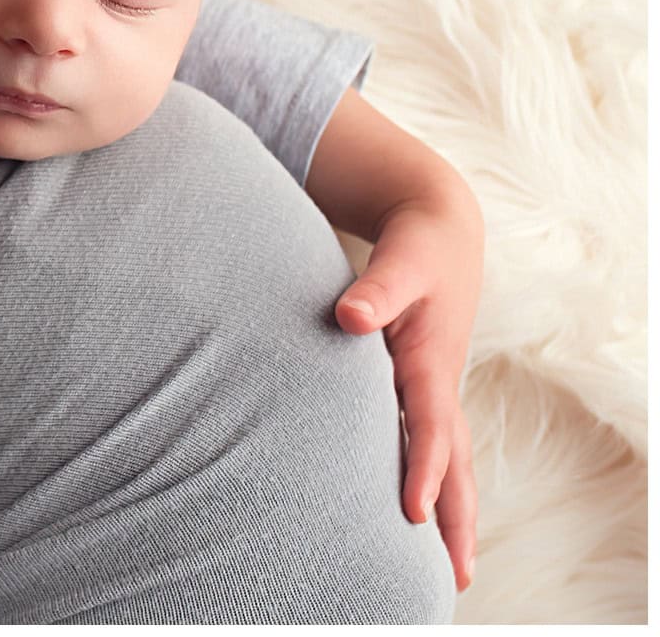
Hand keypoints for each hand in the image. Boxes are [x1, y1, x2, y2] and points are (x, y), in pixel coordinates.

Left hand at [334, 195, 482, 592]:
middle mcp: (438, 383)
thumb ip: (374, 289)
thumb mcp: (398, 259)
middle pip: (454, 461)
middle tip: (457, 577)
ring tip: (453, 568)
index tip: (415, 513)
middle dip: (456, 517)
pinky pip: (433, 444)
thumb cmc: (415, 247)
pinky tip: (422, 513)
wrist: (439, 229)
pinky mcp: (423, 385)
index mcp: (431, 360)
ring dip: (453, 510)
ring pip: (450, 460)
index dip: (423, 468)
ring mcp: (435, 387)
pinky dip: (435, 480)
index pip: (431, 426)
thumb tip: (349, 318)